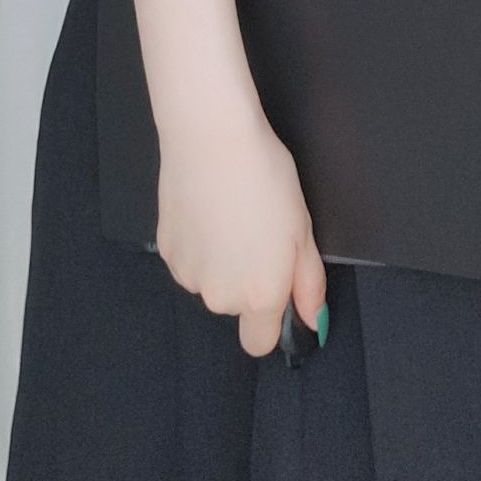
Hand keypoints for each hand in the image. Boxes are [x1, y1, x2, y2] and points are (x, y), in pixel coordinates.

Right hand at [155, 99, 328, 358]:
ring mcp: (188, 275)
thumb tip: (314, 319)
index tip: (274, 287)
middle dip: (245, 281)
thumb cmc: (265, 177)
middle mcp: (220, 297)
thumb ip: (309, 283)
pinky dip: (197, 244)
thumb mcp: (302, 229)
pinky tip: (207, 210)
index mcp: (259, 296)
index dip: (270, 320)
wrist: (213, 138)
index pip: (260, 342)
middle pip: (234, 307)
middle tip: (256, 234)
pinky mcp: (166, 251)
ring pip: (209, 282)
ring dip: (220, 263)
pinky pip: (188, 261)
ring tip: (230, 216)